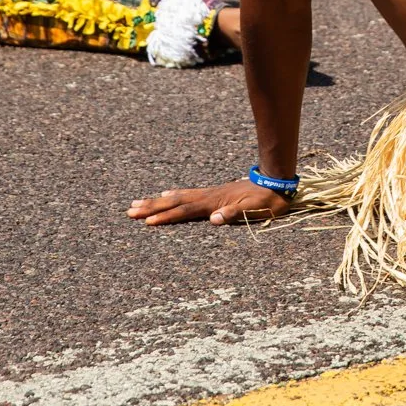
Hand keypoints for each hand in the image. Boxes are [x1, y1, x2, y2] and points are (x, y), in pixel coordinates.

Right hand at [127, 179, 293, 225]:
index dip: (166, 217)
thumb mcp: (255, 210)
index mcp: (214, 202)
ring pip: (177, 197)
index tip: (147, 223)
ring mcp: (209, 193)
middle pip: (174, 202)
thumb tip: (214, 219)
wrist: (276, 182)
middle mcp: (208, 196)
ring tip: (138, 203)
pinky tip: (166, 194)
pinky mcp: (214, 193)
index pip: (184, 211)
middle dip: (151, 207)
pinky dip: (173, 195)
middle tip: (130, 211)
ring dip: (157, 201)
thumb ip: (234, 213)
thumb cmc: (266, 200)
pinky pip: (187, 194)